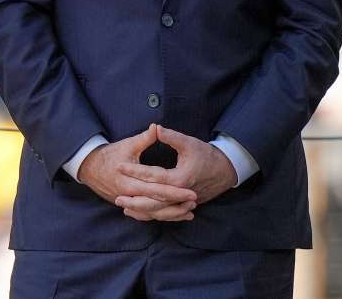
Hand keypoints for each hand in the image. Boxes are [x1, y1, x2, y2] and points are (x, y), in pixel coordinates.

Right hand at [78, 124, 197, 221]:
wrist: (90, 167)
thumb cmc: (111, 154)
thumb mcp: (128, 145)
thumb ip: (145, 138)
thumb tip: (157, 127)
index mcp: (129, 182)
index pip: (156, 190)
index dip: (174, 192)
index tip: (192, 191)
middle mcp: (128, 196)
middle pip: (156, 204)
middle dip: (176, 204)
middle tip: (195, 201)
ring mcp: (128, 202)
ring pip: (152, 213)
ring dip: (171, 214)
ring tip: (190, 211)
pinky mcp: (129, 204)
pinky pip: (147, 214)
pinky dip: (162, 215)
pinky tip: (177, 215)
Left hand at [115, 126, 237, 220]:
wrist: (226, 170)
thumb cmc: (207, 155)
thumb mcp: (190, 143)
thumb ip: (172, 137)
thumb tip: (156, 128)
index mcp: (180, 178)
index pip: (152, 176)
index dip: (135, 170)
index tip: (119, 166)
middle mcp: (180, 193)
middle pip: (152, 199)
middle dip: (133, 198)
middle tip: (116, 195)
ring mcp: (182, 202)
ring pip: (157, 210)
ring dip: (140, 209)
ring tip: (124, 206)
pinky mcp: (183, 205)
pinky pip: (164, 213)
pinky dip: (150, 214)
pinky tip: (138, 213)